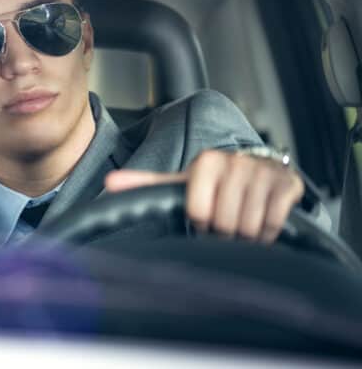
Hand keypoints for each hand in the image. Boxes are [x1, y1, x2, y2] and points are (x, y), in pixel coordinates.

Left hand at [104, 149, 304, 242]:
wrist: (260, 175)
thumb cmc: (216, 184)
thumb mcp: (182, 183)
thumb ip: (147, 183)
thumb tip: (109, 182)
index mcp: (205, 162)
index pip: (198, 211)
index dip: (201, 222)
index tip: (204, 217)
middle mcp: (234, 162)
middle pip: (224, 222)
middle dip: (224, 230)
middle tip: (225, 221)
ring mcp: (262, 172)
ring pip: (249, 226)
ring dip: (246, 234)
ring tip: (242, 222)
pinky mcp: (287, 184)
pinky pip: (273, 222)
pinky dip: (268, 232)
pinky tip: (262, 221)